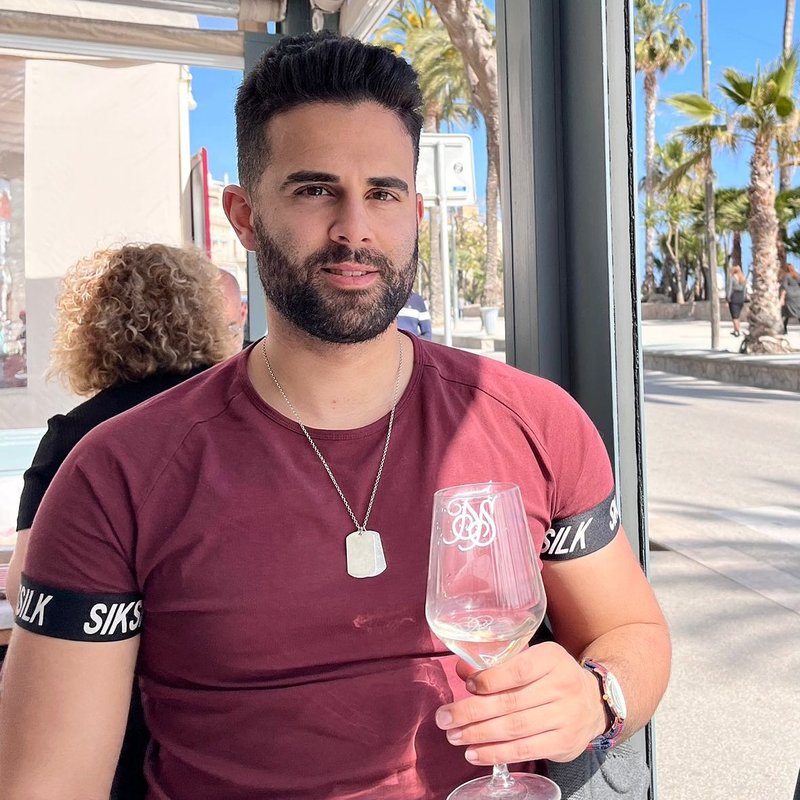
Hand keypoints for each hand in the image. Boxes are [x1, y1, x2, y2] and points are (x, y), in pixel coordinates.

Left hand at [435, 642, 605, 764]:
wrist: (593, 701)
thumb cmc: (552, 676)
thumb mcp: (532, 658)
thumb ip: (499, 663)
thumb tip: (462, 669)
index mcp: (551, 659)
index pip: (518, 670)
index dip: (489, 679)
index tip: (467, 686)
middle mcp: (561, 687)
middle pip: (510, 702)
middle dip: (471, 712)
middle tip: (445, 718)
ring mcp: (565, 717)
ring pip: (514, 729)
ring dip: (479, 735)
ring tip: (454, 736)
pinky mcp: (563, 743)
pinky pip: (525, 750)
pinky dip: (496, 753)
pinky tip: (475, 753)